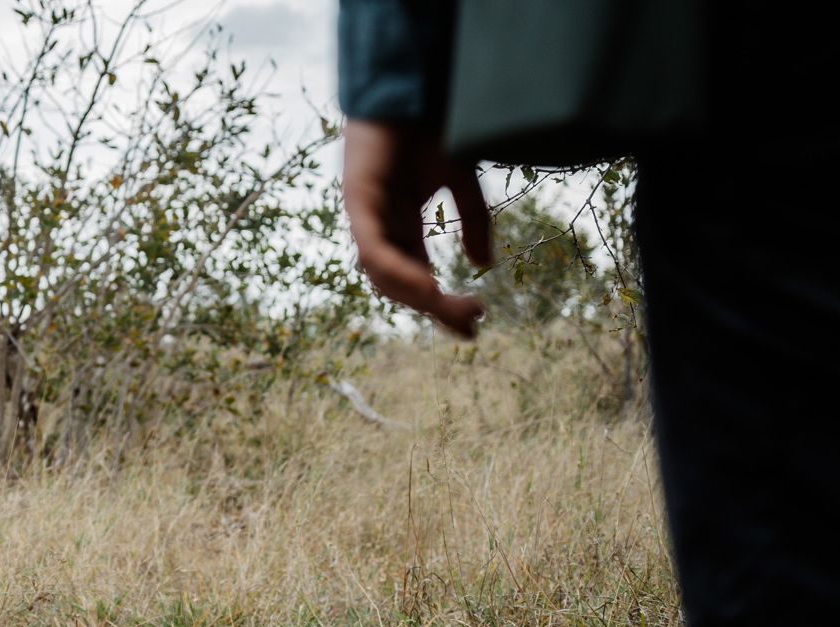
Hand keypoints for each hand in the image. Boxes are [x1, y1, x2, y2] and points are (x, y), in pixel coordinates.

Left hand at [342, 119, 491, 338]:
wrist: (414, 85)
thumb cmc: (431, 127)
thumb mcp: (461, 181)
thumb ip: (472, 222)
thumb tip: (482, 265)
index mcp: (400, 226)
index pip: (417, 278)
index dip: (441, 306)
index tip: (472, 327)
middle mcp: (380, 227)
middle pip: (400, 284)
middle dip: (436, 307)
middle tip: (472, 320)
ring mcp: (365, 215)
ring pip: (383, 274)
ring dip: (418, 296)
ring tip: (452, 307)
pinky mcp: (357, 200)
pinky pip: (373, 248)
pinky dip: (397, 270)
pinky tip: (427, 285)